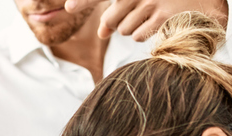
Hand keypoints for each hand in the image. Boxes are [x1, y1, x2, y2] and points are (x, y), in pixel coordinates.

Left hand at [80, 0, 228, 41]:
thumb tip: (101, 33)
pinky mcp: (163, 16)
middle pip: (112, 17)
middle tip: (136, 14)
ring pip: (125, 28)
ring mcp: (152, 2)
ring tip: (152, 15)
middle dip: (115, 24)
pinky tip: (159, 23)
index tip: (68, 7)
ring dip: (133, 28)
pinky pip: (139, 35)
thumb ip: (119, 9)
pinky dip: (145, 34)